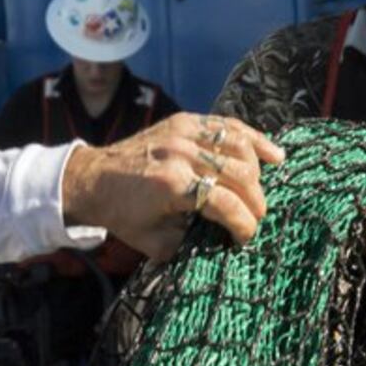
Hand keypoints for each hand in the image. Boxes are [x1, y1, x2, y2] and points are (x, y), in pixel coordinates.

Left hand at [61, 115, 282, 258]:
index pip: (224, 204)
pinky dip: (253, 139)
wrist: (92, 178)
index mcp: (172, 185)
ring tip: (261, 192)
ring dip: (257, 172)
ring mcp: (184, 133)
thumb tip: (222, 244)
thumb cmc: (121, 213)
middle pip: (239, 174)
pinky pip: (228, 126)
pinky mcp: (184, 121)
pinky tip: (273, 154)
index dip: (243, 224)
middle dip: (255, 202)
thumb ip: (189, 244)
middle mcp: (181, 154)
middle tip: (257, 218)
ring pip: (239, 146)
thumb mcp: (152, 242)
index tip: (245, 239)